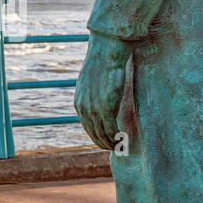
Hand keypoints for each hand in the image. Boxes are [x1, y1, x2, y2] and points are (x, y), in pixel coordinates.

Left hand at [75, 32, 128, 149]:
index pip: (87, 126)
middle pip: (93, 133)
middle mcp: (83, 108)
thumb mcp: (94, 81)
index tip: (105, 141)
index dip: (97, 136)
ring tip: (120, 146)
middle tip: (114, 148)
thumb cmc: (103, 63)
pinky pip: (110, 129)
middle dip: (103, 143)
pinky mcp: (104, 108)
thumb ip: (95, 93)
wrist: (106, 53)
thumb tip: (102, 98)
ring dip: (110, 142)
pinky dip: (116, 137)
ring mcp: (93, 109)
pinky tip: (122, 140)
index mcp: (79, 103)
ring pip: (101, 133)